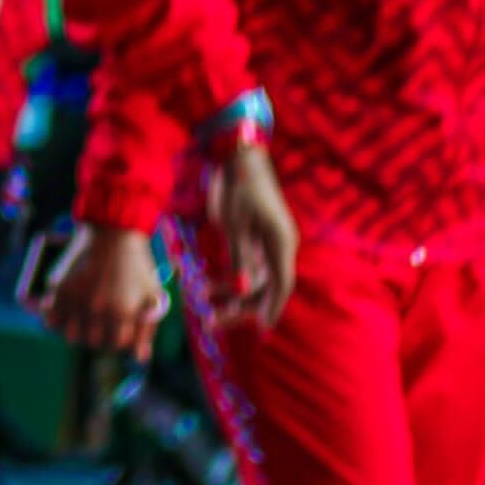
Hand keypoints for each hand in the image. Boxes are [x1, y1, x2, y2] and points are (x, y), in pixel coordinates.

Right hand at [34, 224, 170, 360]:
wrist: (114, 232)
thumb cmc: (137, 265)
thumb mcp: (151, 295)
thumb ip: (147, 329)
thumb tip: (140, 359)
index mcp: (124, 312)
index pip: (118, 344)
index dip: (121, 335)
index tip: (121, 325)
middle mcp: (98, 309)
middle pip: (93, 342)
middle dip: (100, 333)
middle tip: (103, 319)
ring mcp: (78, 299)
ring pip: (71, 335)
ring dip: (78, 330)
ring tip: (85, 318)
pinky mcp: (61, 289)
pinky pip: (50, 319)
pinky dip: (56, 319)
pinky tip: (66, 311)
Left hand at [199, 136, 297, 327]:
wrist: (238, 156)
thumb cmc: (237, 187)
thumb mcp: (234, 225)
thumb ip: (239, 258)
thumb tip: (241, 289)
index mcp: (280, 242)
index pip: (281, 284)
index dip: (272, 308)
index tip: (262, 328)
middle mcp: (279, 245)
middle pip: (265, 286)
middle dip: (240, 305)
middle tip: (213, 319)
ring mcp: (268, 241)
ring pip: (253, 278)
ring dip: (230, 292)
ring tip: (203, 301)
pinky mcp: (256, 236)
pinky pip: (246, 265)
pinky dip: (230, 275)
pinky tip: (208, 285)